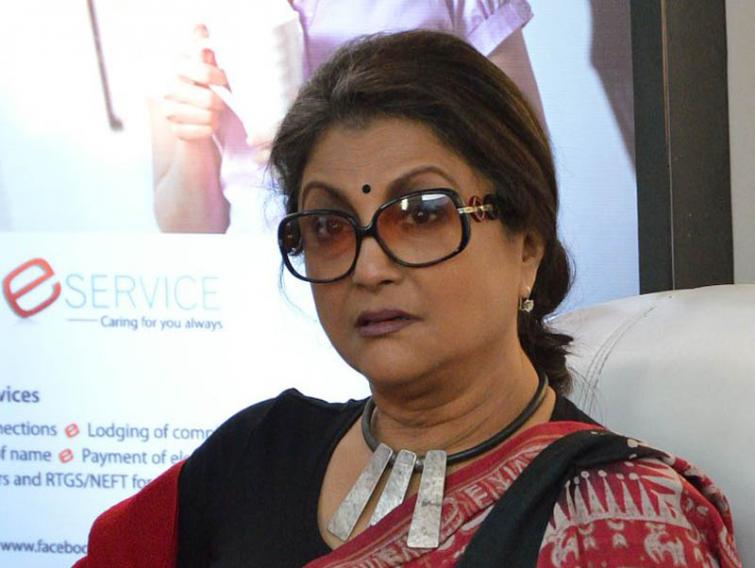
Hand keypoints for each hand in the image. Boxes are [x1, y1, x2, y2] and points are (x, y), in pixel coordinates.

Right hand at [161, 24, 227, 140]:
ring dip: (217, 116)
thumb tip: (199, 28)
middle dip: (220, 102)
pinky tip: (208, 123)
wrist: (191, 116)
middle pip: (209, 99)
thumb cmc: (201, 88)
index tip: (224, 80)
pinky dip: (211, 128)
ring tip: (213, 112)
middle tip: (220, 101)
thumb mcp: (204, 68)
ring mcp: (170, 111)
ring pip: (208, 117)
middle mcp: (168, 89)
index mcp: (176, 68)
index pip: (203, 72)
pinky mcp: (176, 130)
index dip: (219, 78)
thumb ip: (203, 51)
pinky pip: (205, 131)